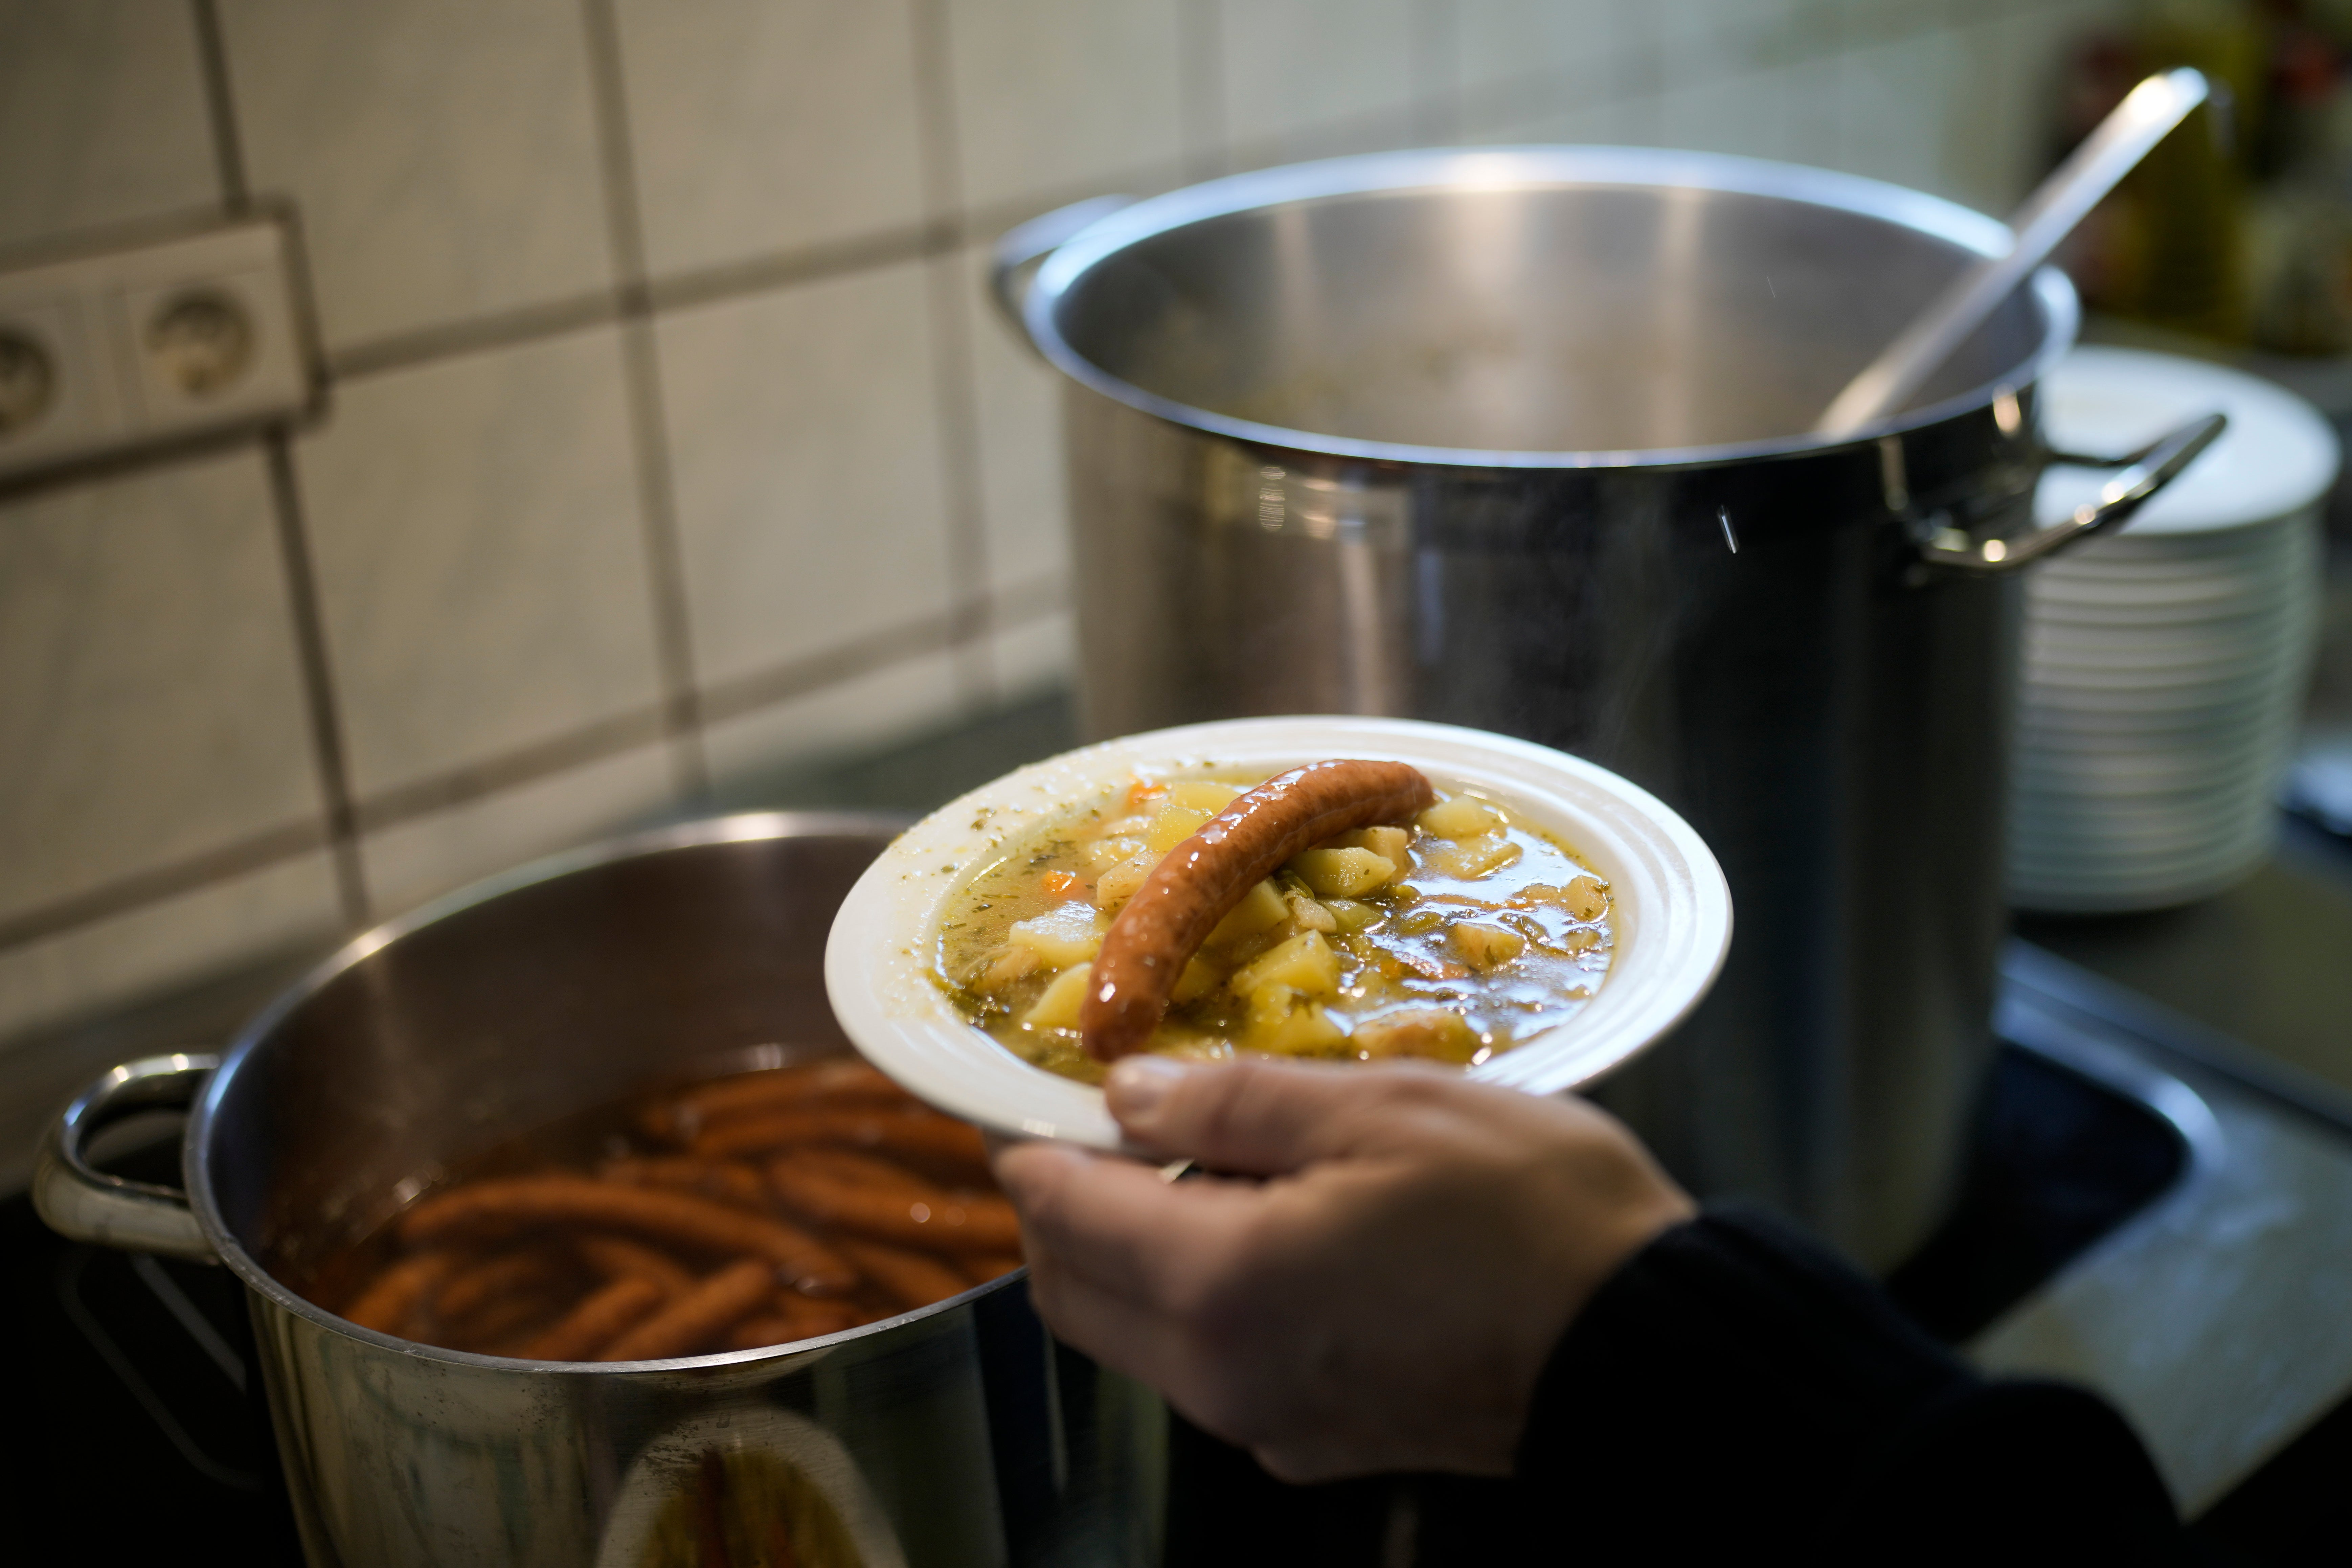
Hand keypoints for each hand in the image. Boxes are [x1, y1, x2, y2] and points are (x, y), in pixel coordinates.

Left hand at [991, 1055, 1693, 1481]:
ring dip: (1136, 1254)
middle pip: (1079, 1293)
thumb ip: (1233, 1102)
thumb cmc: (1531, 1213)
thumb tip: (1129, 1093)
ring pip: (1141, 1335)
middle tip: (1102, 1130)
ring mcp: (1271, 1421)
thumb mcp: (1380, 1107)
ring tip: (1199, 1166)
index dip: (1033, 1149)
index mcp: (1224, 1285)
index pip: (1065, 1215)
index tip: (1031, 1104)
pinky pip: (1212, 1367)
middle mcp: (1225, 1375)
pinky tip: (1264, 1232)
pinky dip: (1201, 1300)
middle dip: (1066, 1211)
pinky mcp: (1320, 1439)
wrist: (1648, 1345)